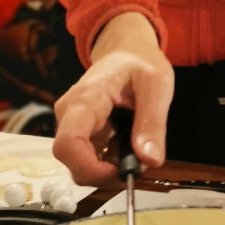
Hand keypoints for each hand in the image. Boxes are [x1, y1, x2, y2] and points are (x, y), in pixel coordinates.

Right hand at [52, 12, 173, 185]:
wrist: (127, 51)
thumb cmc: (139, 63)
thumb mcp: (156, 86)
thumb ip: (152, 123)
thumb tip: (149, 160)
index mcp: (84, 100)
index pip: (68, 145)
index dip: (91, 168)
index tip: (122, 171)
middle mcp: (69, 115)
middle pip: (73, 162)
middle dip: (107, 172)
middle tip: (139, 160)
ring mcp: (72, 125)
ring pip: (82, 165)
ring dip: (111, 168)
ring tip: (136, 146)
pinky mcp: (80, 133)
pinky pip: (89, 159)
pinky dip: (111, 162)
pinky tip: (128, 145)